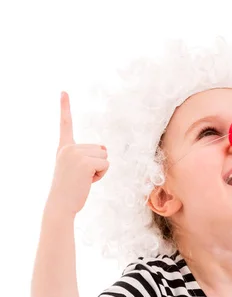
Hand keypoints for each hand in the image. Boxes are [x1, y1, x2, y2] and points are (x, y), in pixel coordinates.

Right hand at [47, 92, 109, 215]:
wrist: (60, 205)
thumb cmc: (70, 190)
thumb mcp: (77, 169)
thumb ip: (88, 156)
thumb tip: (104, 148)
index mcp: (64, 147)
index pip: (65, 124)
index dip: (65, 107)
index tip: (64, 92)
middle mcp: (68, 147)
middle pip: (100, 148)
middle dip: (97, 164)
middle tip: (81, 176)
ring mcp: (76, 153)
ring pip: (105, 156)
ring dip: (99, 170)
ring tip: (83, 179)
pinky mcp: (85, 162)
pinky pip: (106, 164)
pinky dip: (101, 175)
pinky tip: (87, 181)